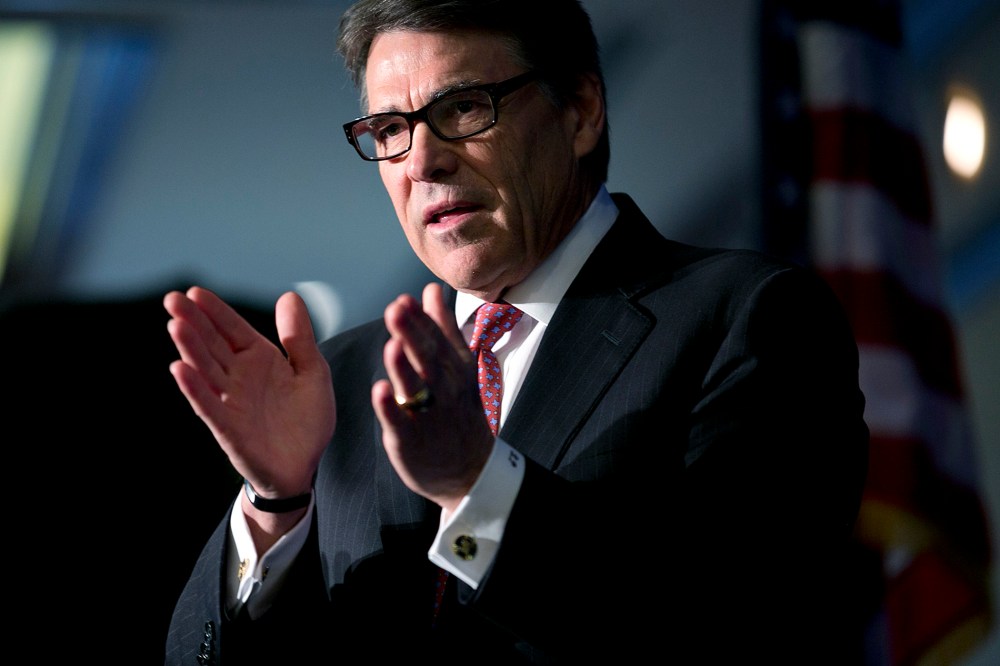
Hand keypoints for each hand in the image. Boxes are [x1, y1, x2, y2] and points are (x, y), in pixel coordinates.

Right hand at [164, 287, 334, 502]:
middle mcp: (239, 377)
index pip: (233, 329)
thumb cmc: (306, 419)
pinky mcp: (229, 429)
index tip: (195, 292)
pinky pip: (209, 406)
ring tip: (175, 325)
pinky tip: (179, 369)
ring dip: (190, 349)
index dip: (215, 311)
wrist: (304, 466)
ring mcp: (231, 402)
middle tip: (171, 299)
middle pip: (213, 344)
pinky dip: (194, 388)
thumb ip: (299, 338)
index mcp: (260, 359)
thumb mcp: (312, 372)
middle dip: (193, 322)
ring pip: (206, 370)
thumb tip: (289, 296)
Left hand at [372, 283, 494, 513]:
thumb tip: (430, 290)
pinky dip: (390, 408)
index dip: (421, 320)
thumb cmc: (459, 412)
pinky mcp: (411, 440)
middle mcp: (445, 390)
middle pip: (428, 359)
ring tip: (392, 346)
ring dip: (404, 367)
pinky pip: (401, 422)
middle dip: (412, 334)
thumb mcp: (459, 367)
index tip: (405, 299)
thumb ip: (443, 328)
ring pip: (416, 388)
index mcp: (456, 369)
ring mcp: (429, 416)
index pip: (438, 339)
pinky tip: (379, 391)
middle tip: (396, 310)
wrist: (470, 472)